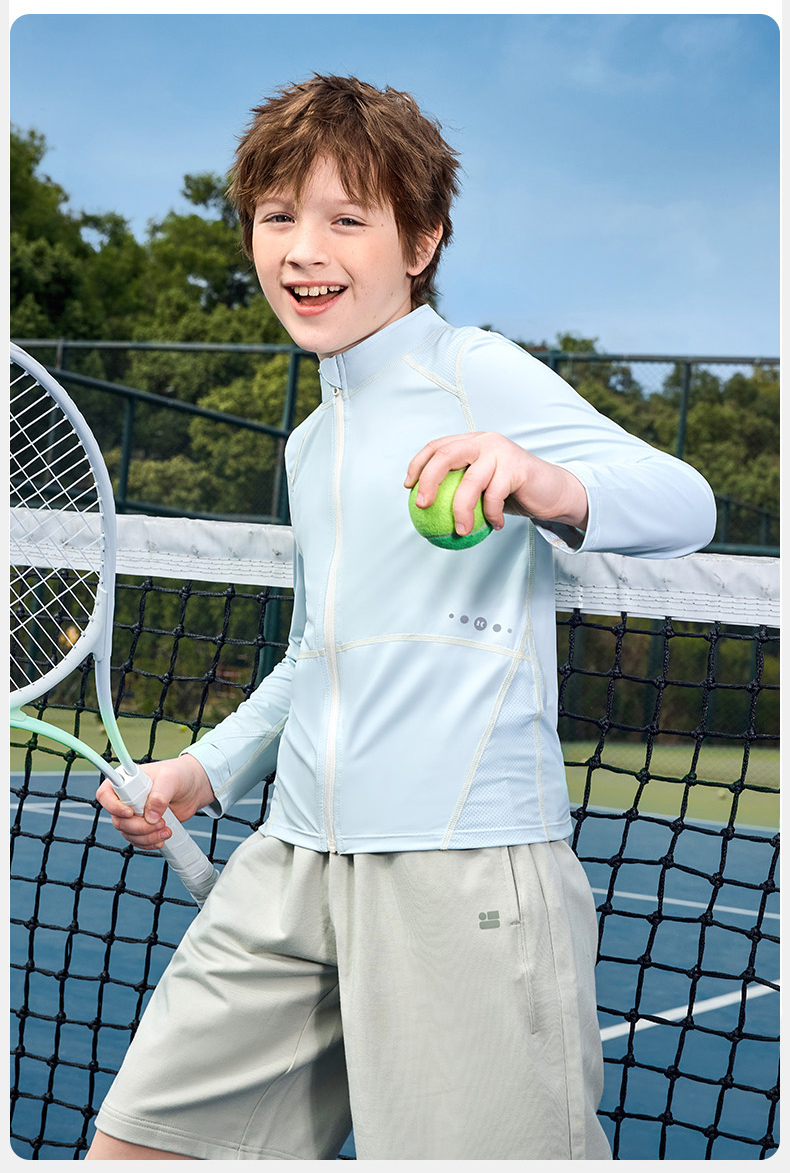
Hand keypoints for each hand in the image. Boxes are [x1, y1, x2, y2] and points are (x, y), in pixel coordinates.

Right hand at [96, 754, 214, 850]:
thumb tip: (151, 817)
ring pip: (127, 832)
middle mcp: (126, 798)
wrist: (193, 788)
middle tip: (160, 823)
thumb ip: (160, 796)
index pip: (105, 794)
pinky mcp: (143, 825)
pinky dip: (148, 843)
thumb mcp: (171, 779)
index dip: (113, 806)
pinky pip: (137, 840)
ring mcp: (133, 813)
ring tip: (166, 831)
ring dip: (146, 836)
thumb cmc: (180, 775)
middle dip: (139, 826)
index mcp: (126, 780)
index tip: (131, 813)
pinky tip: (161, 839)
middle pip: (118, 820)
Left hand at [404, 432, 588, 535]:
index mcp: (472, 442)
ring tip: (460, 531)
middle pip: (446, 455)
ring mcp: (501, 452)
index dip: (418, 464)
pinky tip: (495, 525)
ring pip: (470, 481)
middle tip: (421, 505)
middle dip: (429, 479)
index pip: (437, 446)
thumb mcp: (482, 487)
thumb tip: (425, 509)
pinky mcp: (517, 467)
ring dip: (461, 510)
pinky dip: (491, 515)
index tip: (408, 487)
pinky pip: (494, 496)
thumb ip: (459, 488)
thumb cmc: (513, 493)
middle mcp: (484, 441)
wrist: (552, 491)